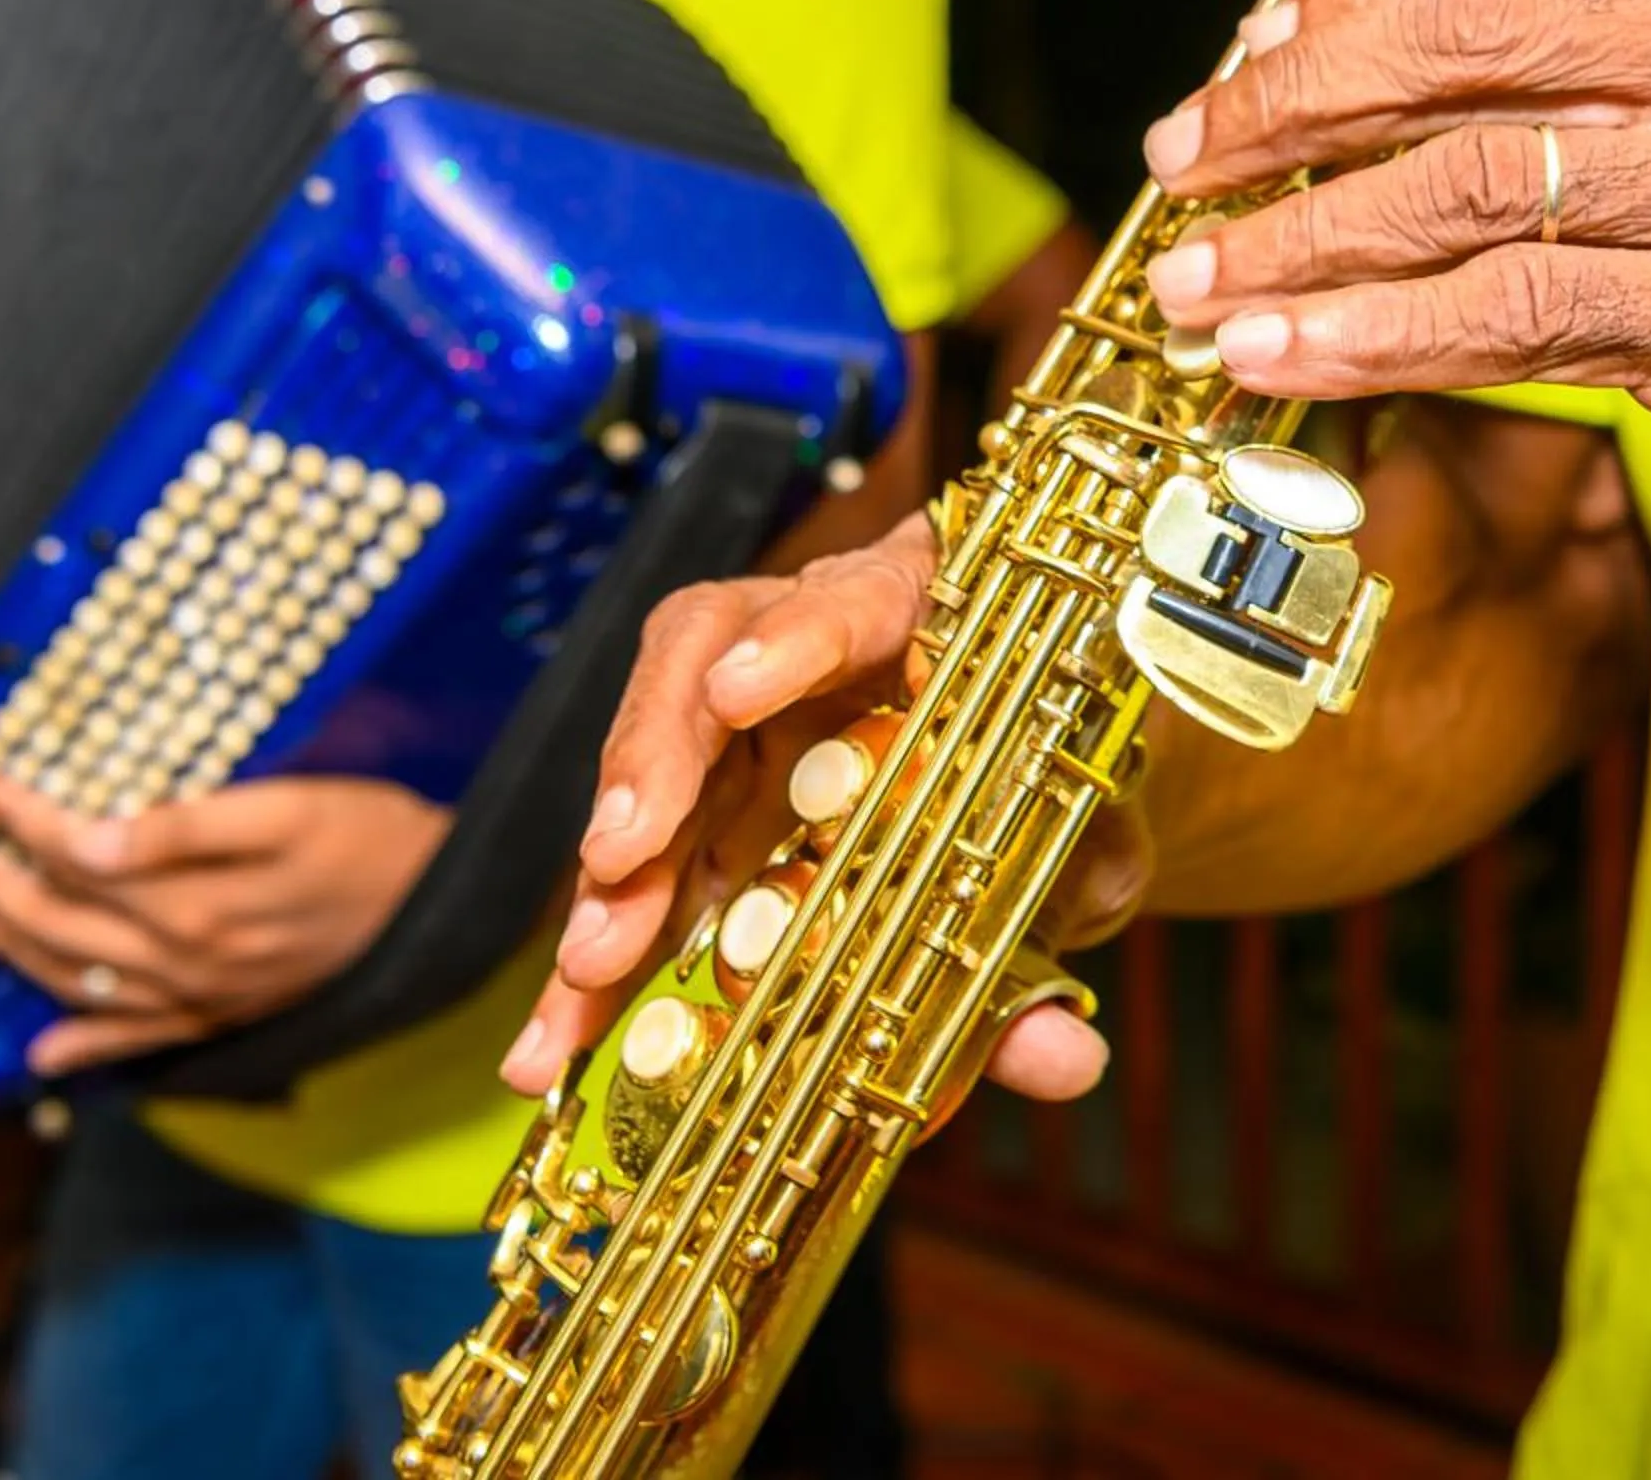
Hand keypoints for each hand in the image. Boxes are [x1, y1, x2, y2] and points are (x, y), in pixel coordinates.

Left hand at [0, 771, 448, 1074]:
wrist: (451, 904)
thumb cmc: (374, 837)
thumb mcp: (291, 809)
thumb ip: (186, 829)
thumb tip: (88, 843)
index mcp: (194, 903)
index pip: (76, 856)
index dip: (17, 819)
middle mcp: (186, 960)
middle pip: (64, 923)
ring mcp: (205, 996)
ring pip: (84, 981)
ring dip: (17, 953)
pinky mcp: (230, 1013)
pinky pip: (141, 1039)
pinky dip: (87, 1045)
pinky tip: (43, 1053)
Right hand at [501, 513, 1138, 1102]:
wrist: (1057, 796)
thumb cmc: (1073, 775)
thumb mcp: (1091, 840)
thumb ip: (1075, 923)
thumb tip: (1064, 1055)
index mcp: (924, 608)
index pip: (855, 596)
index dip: (796, 639)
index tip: (738, 693)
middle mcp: (812, 643)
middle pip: (705, 666)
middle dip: (654, 767)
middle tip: (620, 861)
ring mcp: (746, 726)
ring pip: (653, 770)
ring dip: (614, 876)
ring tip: (588, 971)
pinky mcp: (708, 809)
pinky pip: (640, 868)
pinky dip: (603, 954)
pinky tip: (559, 1039)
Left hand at [1140, 0, 1650, 606]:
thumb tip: (1443, 66)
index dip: (1360, 9)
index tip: (1263, 60)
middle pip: (1462, 53)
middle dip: (1294, 114)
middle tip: (1193, 166)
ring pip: (1461, 192)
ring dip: (1303, 243)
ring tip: (1202, 285)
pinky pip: (1506, 321)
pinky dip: (1376, 337)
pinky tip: (1290, 353)